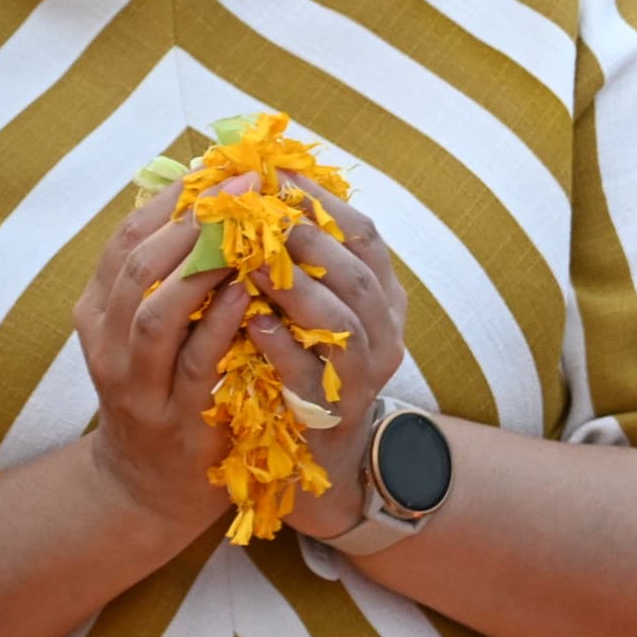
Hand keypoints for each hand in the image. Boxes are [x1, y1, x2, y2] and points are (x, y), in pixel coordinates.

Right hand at [67, 196, 241, 536]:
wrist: (151, 484)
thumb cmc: (168, 386)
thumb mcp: (158, 327)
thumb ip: (174, 273)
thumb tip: (211, 198)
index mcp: (101, 309)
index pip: (128, 238)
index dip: (174, 199)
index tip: (222, 167)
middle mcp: (108, 341)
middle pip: (138, 266)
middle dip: (192, 221)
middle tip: (243, 186)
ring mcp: (137, 381)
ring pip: (155, 311)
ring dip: (202, 266)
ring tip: (245, 231)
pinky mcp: (174, 415)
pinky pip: (196, 360)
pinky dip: (221, 322)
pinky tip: (250, 292)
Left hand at [240, 190, 414, 545]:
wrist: (323, 462)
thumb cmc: (308, 371)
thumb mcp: (317, 312)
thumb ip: (304, 265)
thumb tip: (267, 194)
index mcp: (384, 297)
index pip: (364, 235)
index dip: (322, 202)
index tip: (275, 173)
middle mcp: (385, 329)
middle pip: (357, 270)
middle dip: (307, 236)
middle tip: (258, 209)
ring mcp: (365, 373)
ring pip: (342, 318)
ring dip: (295, 285)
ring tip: (250, 261)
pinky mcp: (333, 411)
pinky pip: (311, 372)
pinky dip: (282, 345)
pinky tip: (251, 325)